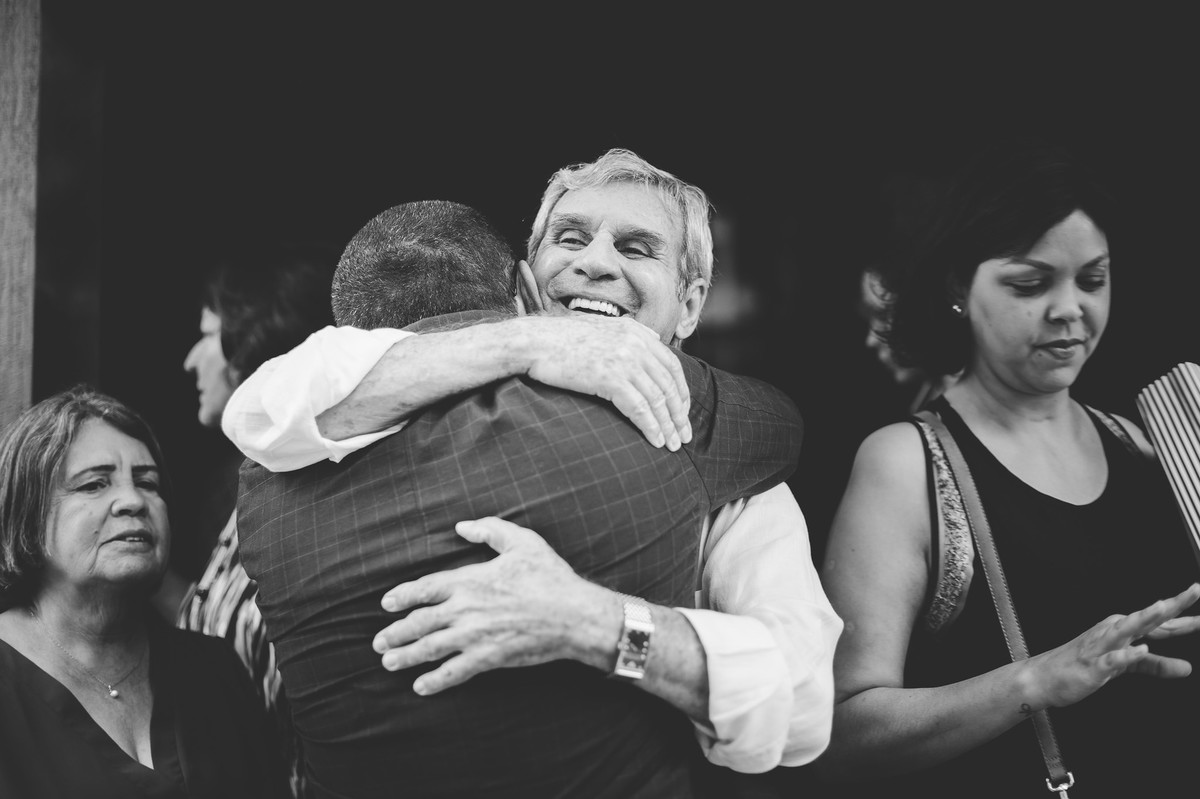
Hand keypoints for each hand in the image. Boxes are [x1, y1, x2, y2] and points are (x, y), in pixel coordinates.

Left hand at [373, 517, 616, 694]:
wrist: (574, 614)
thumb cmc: (550, 576)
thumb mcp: (522, 542)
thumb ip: (490, 530)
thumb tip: (462, 526)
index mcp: (470, 580)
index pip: (426, 588)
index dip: (403, 596)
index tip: (387, 604)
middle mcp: (466, 609)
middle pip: (420, 622)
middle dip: (395, 633)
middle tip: (379, 642)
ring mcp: (475, 635)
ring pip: (430, 648)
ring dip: (406, 656)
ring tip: (389, 662)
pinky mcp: (488, 658)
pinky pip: (454, 672)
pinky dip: (435, 680)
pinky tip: (421, 686)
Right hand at [517, 314, 691, 450]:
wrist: (535, 342)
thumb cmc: (564, 339)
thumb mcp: (604, 326)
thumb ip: (633, 332)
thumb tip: (656, 339)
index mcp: (637, 333)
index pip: (672, 366)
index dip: (681, 392)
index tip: (682, 413)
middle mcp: (636, 345)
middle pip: (669, 386)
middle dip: (679, 415)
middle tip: (684, 437)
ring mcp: (625, 360)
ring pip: (657, 400)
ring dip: (668, 426)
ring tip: (672, 445)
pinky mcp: (611, 378)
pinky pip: (640, 408)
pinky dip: (651, 427)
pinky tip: (656, 442)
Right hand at [1028, 582, 1199, 708]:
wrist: (1044, 676)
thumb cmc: (1083, 665)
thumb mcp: (1125, 666)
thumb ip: (1155, 664)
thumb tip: (1186, 667)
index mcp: (1123, 630)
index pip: (1160, 623)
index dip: (1185, 615)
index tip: (1199, 597)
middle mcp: (1113, 632)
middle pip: (1147, 618)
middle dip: (1171, 605)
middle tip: (1195, 591)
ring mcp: (1101, 646)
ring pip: (1125, 629)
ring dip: (1144, 618)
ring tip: (1163, 607)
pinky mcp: (1092, 665)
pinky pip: (1110, 659)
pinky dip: (1124, 655)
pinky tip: (1139, 650)